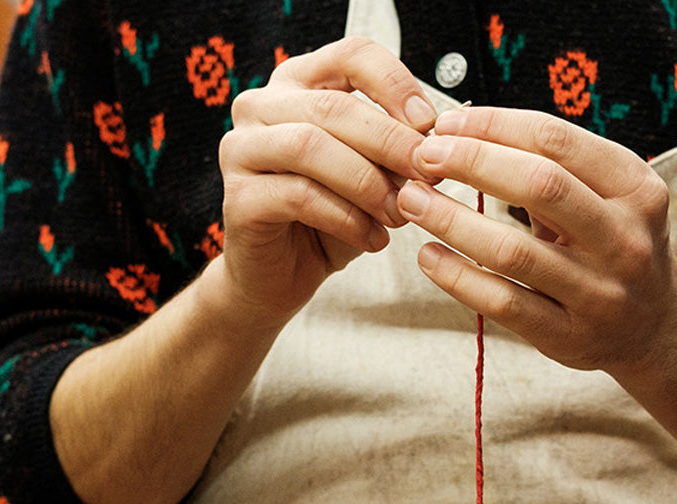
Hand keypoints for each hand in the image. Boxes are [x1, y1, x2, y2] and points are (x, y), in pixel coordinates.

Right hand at [217, 37, 436, 326]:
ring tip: (399, 214)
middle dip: (391, 143)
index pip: (352, 56)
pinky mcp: (238, 197)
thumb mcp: (374, 175)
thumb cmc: (331, 218)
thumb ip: (397, 152)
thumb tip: (438, 142)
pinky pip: (298, 196)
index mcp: (300, 84)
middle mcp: (262, 106)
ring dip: (367, 183)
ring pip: (310, 147)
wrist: (285, 274)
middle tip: (427, 177)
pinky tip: (372, 239)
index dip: (396, 85)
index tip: (430, 126)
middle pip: (334, 107)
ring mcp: (241, 149)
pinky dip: (346, 218)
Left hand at [394, 106, 676, 371]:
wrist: (656, 325)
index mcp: (635, 187)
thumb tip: (459, 131)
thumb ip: (552, 165)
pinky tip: (428, 257)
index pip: (555, 140)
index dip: (492, 126)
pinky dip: (458, 277)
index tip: (446, 125)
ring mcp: (599, 293)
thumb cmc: (611, 242)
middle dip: (471, 162)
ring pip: (513, 251)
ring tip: (411, 200)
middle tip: (422, 156)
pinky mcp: (570, 337)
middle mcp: (624, 239)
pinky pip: (503, 302)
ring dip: (451, 221)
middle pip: (540, 185)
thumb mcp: (608, 195)